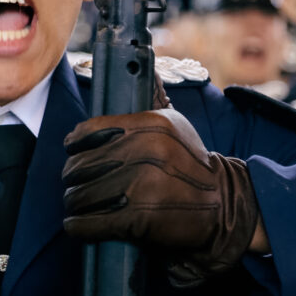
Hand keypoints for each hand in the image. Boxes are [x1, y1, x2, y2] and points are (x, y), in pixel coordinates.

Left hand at [62, 108, 261, 277]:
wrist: (223, 204)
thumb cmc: (191, 164)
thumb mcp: (175, 125)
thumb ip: (154, 99)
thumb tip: (148, 68)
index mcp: (151, 125)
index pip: (90, 130)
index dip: (75, 143)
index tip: (72, 151)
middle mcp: (145, 152)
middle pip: (81, 166)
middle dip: (73, 178)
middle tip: (76, 185)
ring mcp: (141, 185)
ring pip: (81, 195)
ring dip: (75, 204)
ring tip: (79, 206)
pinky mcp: (138, 218)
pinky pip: (89, 222)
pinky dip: (79, 226)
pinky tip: (79, 224)